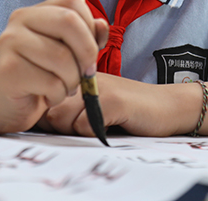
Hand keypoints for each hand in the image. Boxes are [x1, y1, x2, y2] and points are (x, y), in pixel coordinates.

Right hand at [0, 0, 108, 133]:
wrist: (4, 104)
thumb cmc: (40, 75)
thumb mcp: (67, 52)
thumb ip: (87, 35)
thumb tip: (101, 25)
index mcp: (36, 10)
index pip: (72, 0)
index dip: (89, 25)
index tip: (91, 48)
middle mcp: (20, 19)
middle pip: (68, 22)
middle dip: (87, 52)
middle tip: (86, 72)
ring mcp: (11, 42)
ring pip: (62, 57)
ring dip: (72, 80)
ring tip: (64, 87)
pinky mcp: (8, 70)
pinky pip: (51, 82)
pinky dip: (58, 95)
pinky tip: (48, 96)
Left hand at [43, 74, 199, 136]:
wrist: (168, 105)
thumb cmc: (129, 109)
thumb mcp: (95, 102)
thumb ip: (69, 105)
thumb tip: (38, 119)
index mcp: (79, 73)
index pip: (45, 97)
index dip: (52, 116)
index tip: (74, 119)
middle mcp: (85, 75)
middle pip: (49, 111)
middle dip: (62, 127)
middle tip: (88, 124)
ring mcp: (99, 87)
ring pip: (62, 118)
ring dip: (77, 130)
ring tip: (100, 124)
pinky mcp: (112, 101)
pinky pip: (83, 127)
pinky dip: (94, 134)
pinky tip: (112, 125)